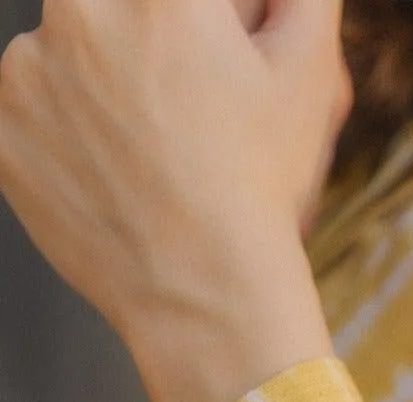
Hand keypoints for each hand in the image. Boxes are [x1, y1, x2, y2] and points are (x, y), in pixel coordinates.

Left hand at [0, 0, 352, 401]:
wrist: (205, 292)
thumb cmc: (260, 190)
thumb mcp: (312, 76)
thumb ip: (303, 2)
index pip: (168, 5)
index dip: (194, 32)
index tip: (200, 72)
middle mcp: (80, 10)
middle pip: (109, 14)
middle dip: (143, 49)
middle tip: (184, 111)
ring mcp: (27, 71)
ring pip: (66, 57)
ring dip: (99, 88)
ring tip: (151, 154)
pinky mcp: (0, 129)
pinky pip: (31, 115)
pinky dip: (65, 139)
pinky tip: (115, 177)